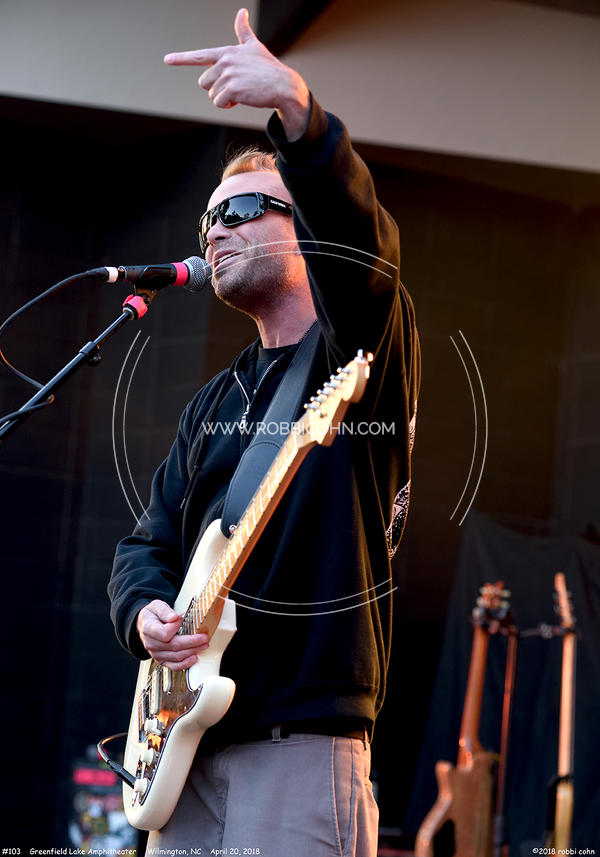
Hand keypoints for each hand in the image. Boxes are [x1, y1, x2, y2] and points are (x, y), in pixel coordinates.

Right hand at [136, 599, 208, 669]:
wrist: (145, 624)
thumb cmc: (152, 615)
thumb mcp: (156, 606)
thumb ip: (165, 611)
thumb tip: (174, 618)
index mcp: (149, 628)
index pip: (164, 633)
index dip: (176, 627)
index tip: (184, 620)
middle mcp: (151, 643)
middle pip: (174, 646)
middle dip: (192, 642)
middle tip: (204, 637)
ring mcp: (156, 653)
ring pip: (176, 656)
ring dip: (192, 651)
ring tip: (203, 645)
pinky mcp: (161, 660)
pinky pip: (173, 666)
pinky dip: (185, 664)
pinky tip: (194, 658)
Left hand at [164, 7, 309, 140]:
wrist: (282, 85)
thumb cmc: (268, 67)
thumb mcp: (253, 47)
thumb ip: (243, 31)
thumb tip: (241, 12)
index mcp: (226, 52)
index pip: (199, 55)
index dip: (181, 58)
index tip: (167, 59)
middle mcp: (225, 61)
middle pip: (205, 83)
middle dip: (217, 89)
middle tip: (236, 86)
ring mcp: (228, 74)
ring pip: (212, 94)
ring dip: (224, 98)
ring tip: (241, 91)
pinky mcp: (232, 88)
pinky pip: (219, 103)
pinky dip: (228, 105)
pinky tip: (242, 99)